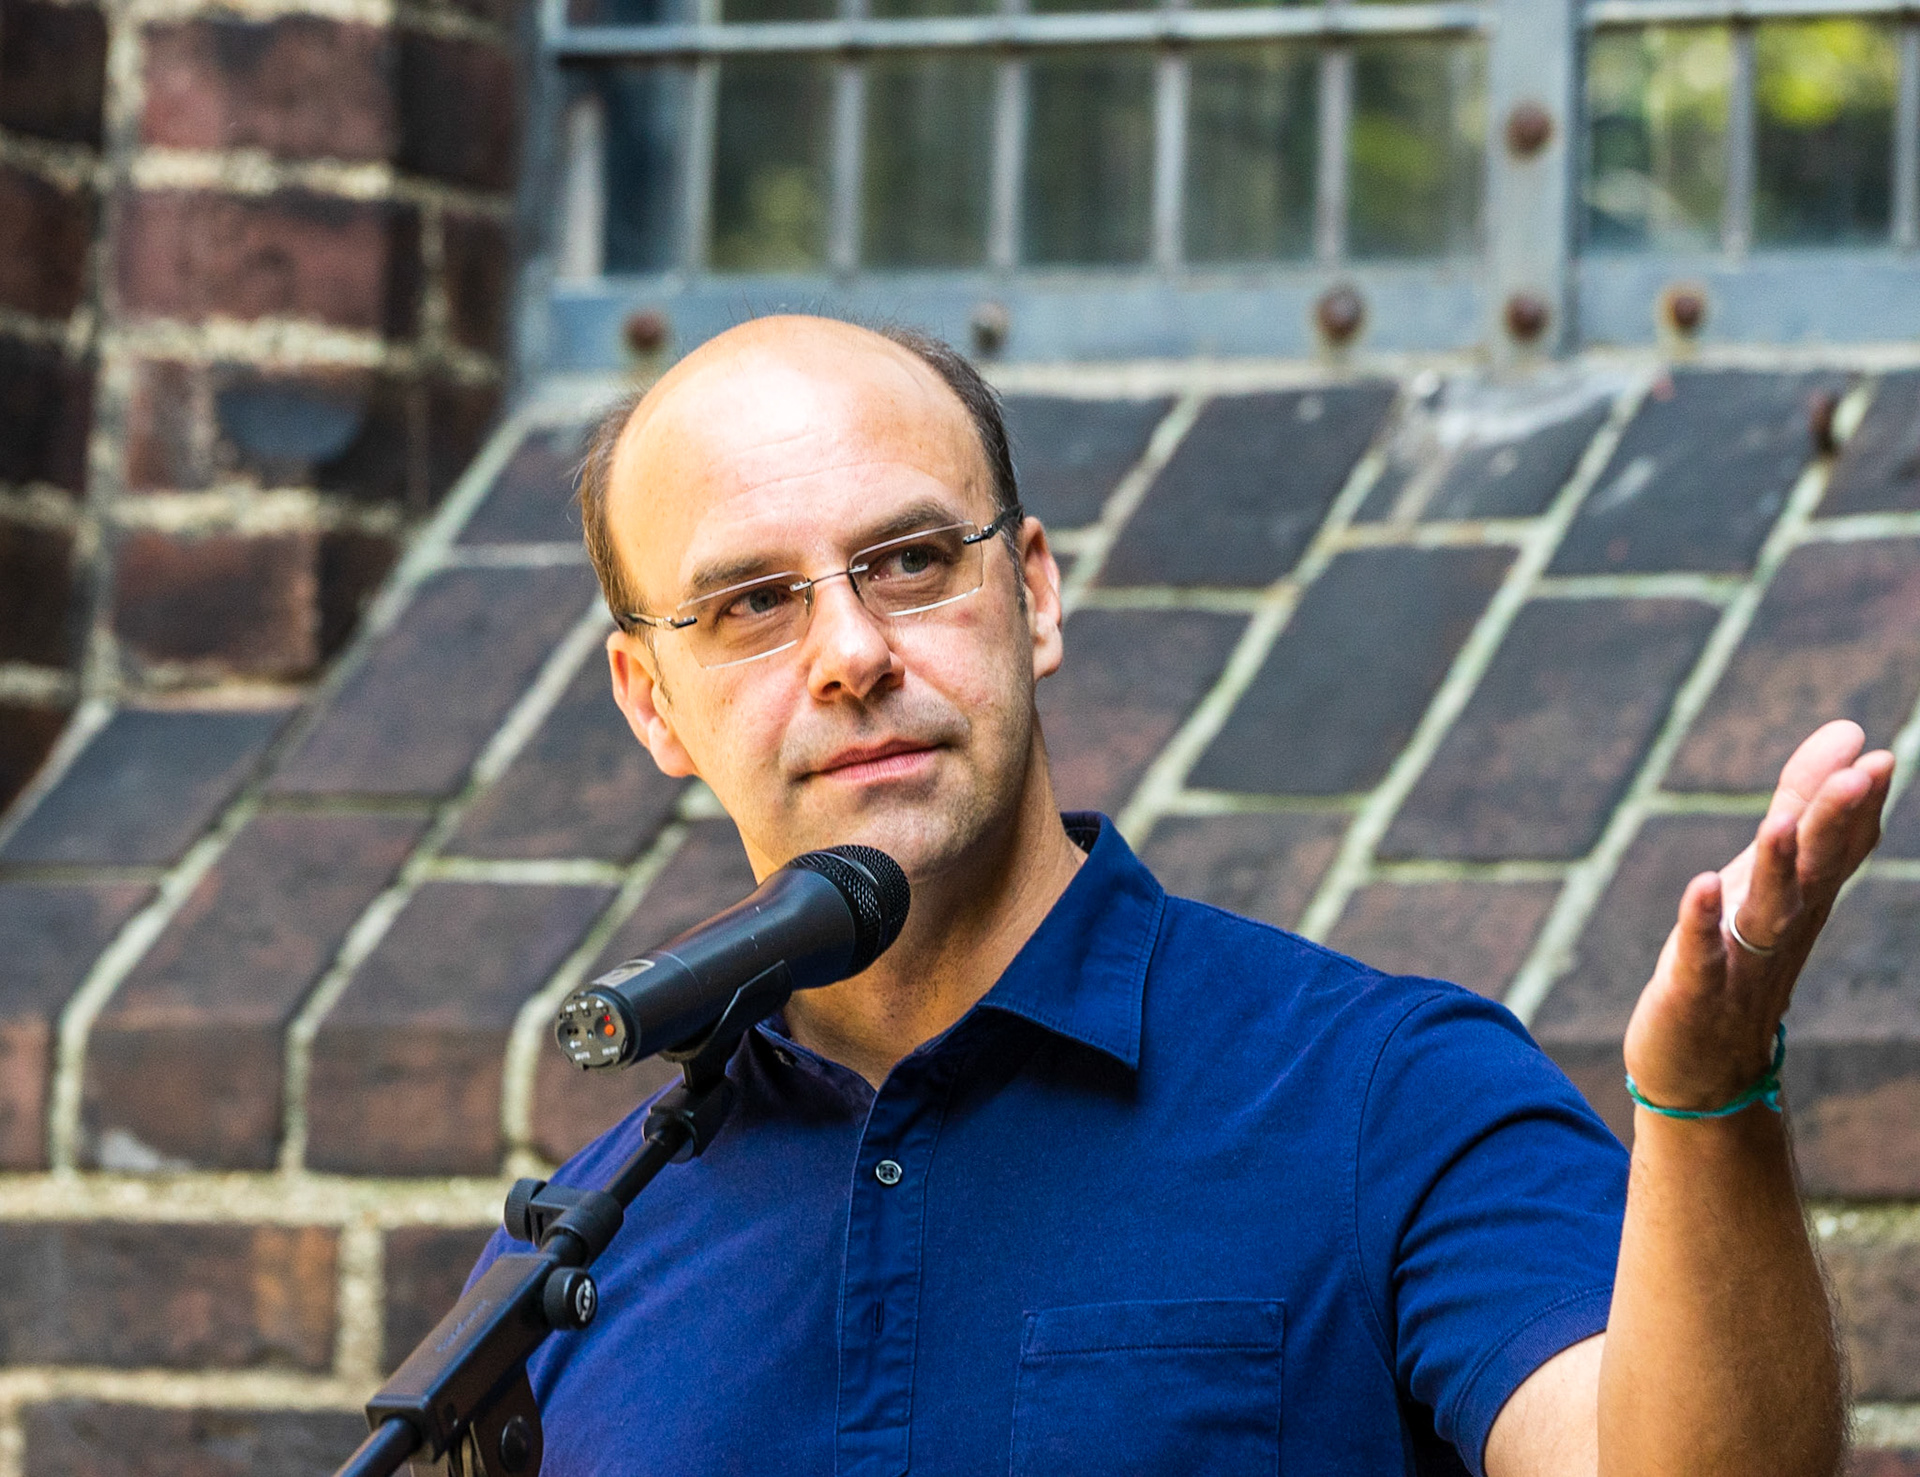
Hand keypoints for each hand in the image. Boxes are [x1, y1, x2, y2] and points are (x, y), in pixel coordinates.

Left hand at [1623, 720, 1894, 1111]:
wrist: (1705, 1070)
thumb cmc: (1739, 958)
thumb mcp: (1771, 876)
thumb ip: (1803, 804)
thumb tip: (1850, 732)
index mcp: (1802, 901)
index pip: (1838, 848)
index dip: (1857, 805)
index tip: (1879, 756)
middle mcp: (1782, 929)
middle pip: (1814, 870)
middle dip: (1835, 822)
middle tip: (1862, 773)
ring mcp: (1742, 963)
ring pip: (1767, 911)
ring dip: (1775, 867)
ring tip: (1779, 821)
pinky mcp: (1696, 993)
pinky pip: (1702, 957)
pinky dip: (1701, 923)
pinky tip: (1701, 885)